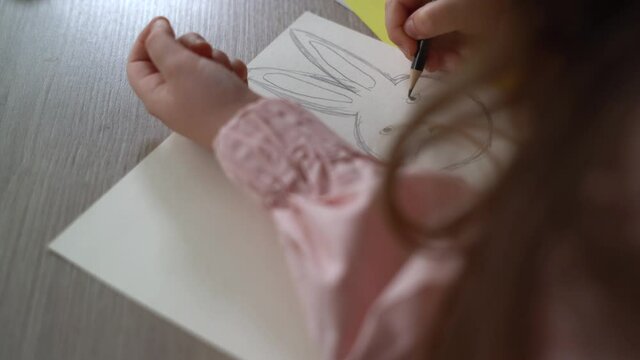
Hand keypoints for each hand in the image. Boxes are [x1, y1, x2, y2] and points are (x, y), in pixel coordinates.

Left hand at [127, 17, 259, 147]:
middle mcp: (176, 99)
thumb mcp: (178, 65)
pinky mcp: (222, 100)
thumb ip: (161, 42)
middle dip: (189, 47)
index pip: (137, 64)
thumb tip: (156, 30)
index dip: (146, 40)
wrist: (250, 126)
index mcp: (157, 96)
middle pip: (171, 59)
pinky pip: (221, 74)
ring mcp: (200, 100)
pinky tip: (234, 77)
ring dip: (213, 57)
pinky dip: (228, 70)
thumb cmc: (212, 103)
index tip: (163, 25)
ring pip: (199, 63)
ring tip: (223, 68)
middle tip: (202, 49)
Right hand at [386, 0, 507, 71]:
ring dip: (434, 54)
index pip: (395, 5)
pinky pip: (442, 40)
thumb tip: (410, 30)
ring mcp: (445, 10)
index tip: (411, 52)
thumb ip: (434, 18)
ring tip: (452, 65)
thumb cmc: (497, 3)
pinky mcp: (457, 23)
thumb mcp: (465, 9)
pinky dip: (447, 53)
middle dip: (419, 46)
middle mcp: (432, 0)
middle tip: (432, 65)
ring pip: (425, 34)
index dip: (397, 29)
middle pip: (408, 22)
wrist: (532, 10)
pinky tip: (460, 60)